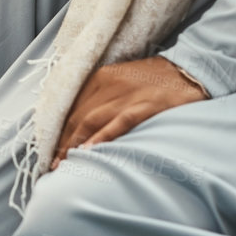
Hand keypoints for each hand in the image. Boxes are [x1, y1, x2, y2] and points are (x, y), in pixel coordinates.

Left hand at [51, 56, 206, 168]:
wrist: (188, 71)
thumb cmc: (152, 80)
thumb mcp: (120, 81)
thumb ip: (100, 98)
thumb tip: (78, 124)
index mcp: (99, 77)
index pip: (69, 107)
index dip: (57, 130)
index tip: (47, 150)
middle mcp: (108, 84)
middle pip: (76, 116)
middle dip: (62, 142)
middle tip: (52, 164)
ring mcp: (126, 95)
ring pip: (91, 121)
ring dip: (74, 144)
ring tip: (64, 165)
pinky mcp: (145, 106)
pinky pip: (119, 123)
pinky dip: (102, 137)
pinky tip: (91, 151)